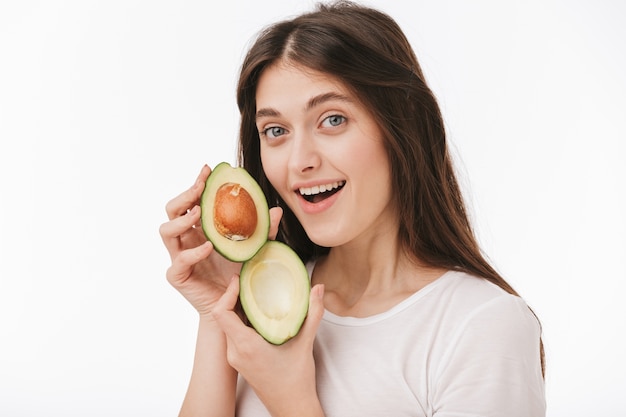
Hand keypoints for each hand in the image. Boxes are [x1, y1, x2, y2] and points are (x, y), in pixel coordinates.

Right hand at [159, 164, 282, 317]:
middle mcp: (186, 240)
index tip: (208, 170)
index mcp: (200, 228)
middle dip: (184, 196)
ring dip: (181, 220)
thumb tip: (275, 210)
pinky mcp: (178, 276)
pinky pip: (178, 261)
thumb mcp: (255, 249)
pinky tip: (208, 246)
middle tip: (200, 188)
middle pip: (172, 210)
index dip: (196, 184)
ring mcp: (179, 256)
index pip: (191, 200)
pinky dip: (193, 253)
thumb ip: (264, 231)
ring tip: (199, 214)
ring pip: (166, 231)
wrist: (235, 306)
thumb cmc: (240, 275)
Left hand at [212, 277, 325, 416]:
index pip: (221, 313)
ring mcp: (235, 357)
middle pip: (223, 316)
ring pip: (227, 325)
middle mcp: (235, 352)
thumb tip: (318, 287)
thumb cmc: (296, 381)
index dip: (227, 294)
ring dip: (237, 309)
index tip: (239, 281)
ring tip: (253, 294)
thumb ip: (313, 313)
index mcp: (246, 346)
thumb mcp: (305, 343)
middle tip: (248, 281)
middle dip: (233, 297)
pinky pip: (233, 334)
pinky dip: (241, 321)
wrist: (291, 407)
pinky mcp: (239, 361)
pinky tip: (258, 314)